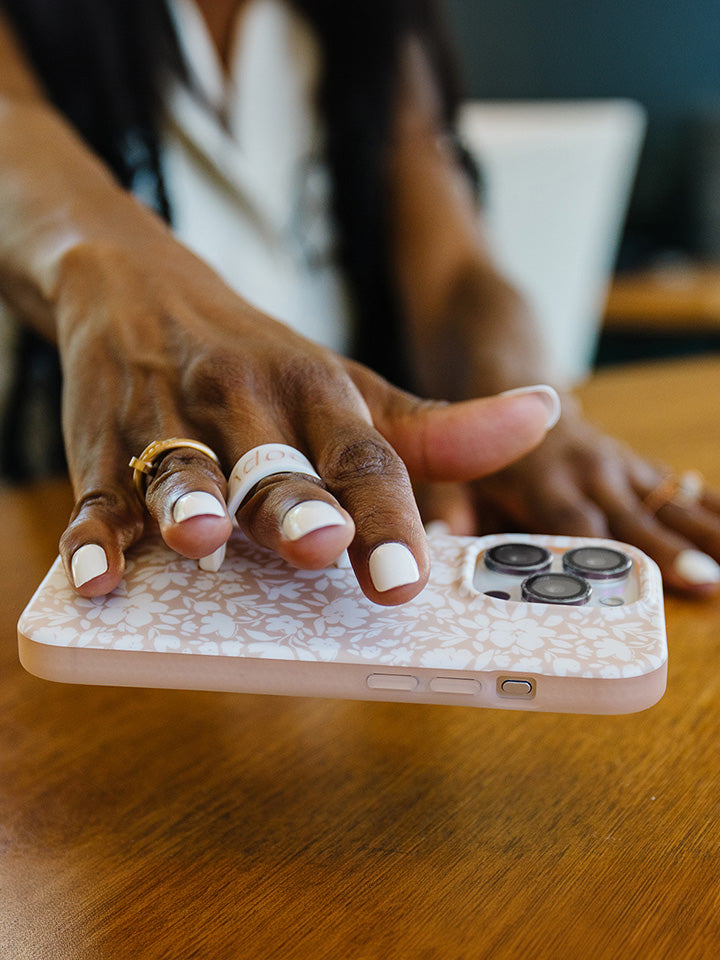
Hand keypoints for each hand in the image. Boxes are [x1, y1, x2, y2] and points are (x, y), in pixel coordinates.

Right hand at [56, 238, 555, 604]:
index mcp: (317, 396)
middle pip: (276, 466)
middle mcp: (248, 404)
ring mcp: (172, 421)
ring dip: (193, 501)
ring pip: (183, 467)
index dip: (386, 517)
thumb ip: (439, 430)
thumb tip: (541, 418)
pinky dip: (95, 534)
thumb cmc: (262, 363)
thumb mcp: (352, 389)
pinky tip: (99, 574)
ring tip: (204, 536)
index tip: (403, 577)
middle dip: (296, 508)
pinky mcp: (107, 441)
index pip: (361, 457)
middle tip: (319, 544)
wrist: (142, 284)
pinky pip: (98, 492)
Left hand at [418, 400, 719, 595]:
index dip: (605, 554)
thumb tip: (443, 541)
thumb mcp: (456, 474)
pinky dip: (710, 506)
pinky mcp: (633, 464)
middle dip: (674, 549)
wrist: (503, 382)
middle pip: (635, 517)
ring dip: (707, 529)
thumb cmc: (481, 451)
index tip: (633, 578)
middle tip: (711, 580)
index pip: (577, 524)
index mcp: (542, 482)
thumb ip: (451, 508)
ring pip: (669, 500)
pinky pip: (677, 487)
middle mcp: (587, 472)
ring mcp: (616, 465)